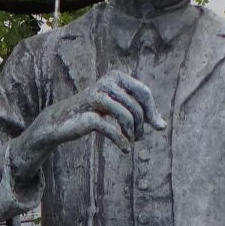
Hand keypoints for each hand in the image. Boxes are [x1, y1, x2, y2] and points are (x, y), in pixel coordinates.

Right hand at [8, 72, 163, 185]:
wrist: (61, 122)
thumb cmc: (93, 114)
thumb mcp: (117, 108)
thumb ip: (139, 112)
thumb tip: (163, 126)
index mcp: (116, 76)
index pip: (144, 93)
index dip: (152, 111)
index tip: (158, 127)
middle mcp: (107, 82)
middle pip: (137, 107)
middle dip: (142, 125)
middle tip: (139, 138)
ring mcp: (97, 96)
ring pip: (127, 116)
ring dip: (133, 133)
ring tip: (131, 142)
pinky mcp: (89, 113)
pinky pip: (113, 129)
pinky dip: (122, 141)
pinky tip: (125, 149)